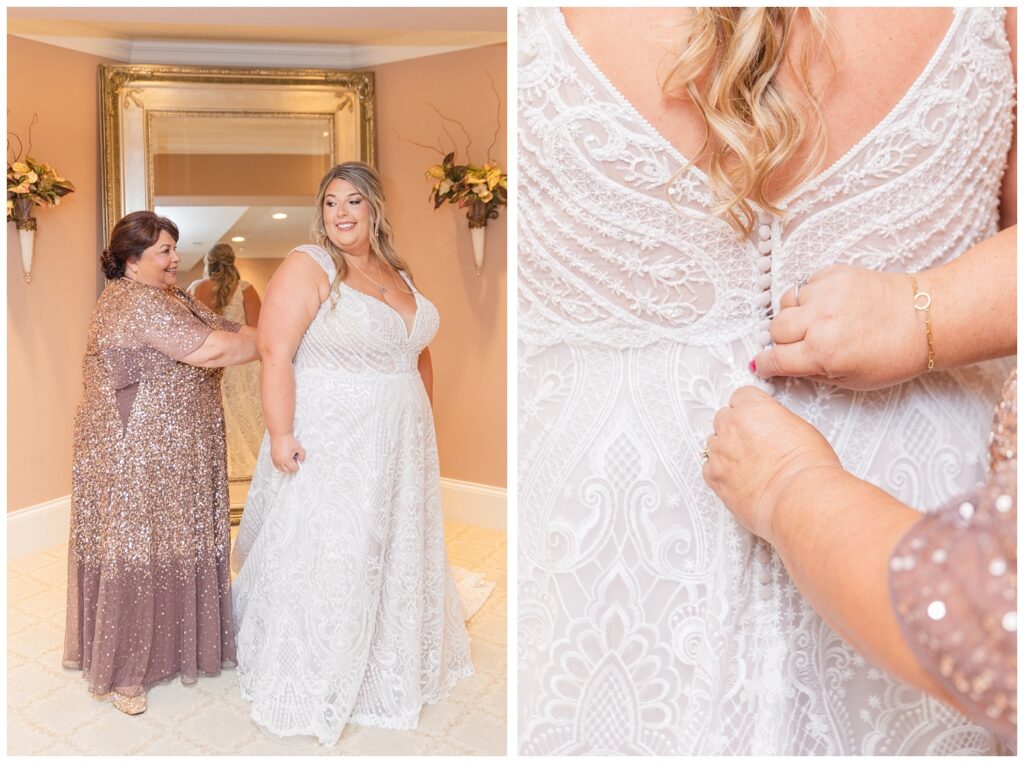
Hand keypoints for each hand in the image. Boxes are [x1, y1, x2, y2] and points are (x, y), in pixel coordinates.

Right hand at [270, 433, 304, 472]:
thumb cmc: (289, 440)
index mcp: (286, 461)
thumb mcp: (299, 448)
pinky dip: (281, 464)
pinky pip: (276, 465)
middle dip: (292, 467)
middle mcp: (279, 462)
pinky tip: (284, 459)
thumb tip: (300, 461)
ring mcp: (275, 460)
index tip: (298, 460)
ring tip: (289, 458)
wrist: (280, 434)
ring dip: (286, 467)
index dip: (298, 465)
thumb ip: (302, 457)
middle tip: (294, 459)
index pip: (294, 469)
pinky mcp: (272, 457)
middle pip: (287, 471)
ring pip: (281, 469)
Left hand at [702, 386, 841, 542]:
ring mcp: (719, 452)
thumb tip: (773, 428)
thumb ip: (776, 422)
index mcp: (752, 408)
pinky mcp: (713, 477)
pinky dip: (721, 473)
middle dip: (736, 428)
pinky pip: (709, 468)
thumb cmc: (807, 468)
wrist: (798, 499)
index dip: (750, 408)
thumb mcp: (801, 429)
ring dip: (727, 450)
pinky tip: (739, 480)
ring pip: (714, 444)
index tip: (756, 417)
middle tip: (754, 444)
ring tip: (749, 465)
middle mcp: (731, 426)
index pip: (741, 396)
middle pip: (724, 418)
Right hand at [752, 264, 928, 389]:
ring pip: (787, 304)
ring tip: (819, 321)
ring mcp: (826, 294)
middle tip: (801, 342)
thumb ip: (814, 373)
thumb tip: (784, 366)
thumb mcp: (852, 380)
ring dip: (797, 314)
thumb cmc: (894, 354)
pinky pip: (805, 285)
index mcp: (824, 354)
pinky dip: (812, 296)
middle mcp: (821, 322)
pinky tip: (831, 305)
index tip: (764, 364)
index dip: (766, 364)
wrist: (926, 319)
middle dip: (783, 339)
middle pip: (776, 329)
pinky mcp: (834, 274)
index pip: (776, 359)